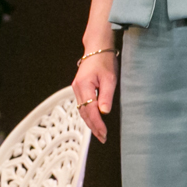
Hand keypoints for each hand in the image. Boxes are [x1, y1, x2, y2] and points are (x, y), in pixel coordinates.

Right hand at [72, 0, 119, 142]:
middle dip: (93, 127)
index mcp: (84, 86)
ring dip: (90, 123)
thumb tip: (104, 112)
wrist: (97, 48)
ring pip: (81, 110)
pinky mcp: (79, 88)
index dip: (97, 125)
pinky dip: (87, 115)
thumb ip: (106, 96)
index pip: (90, 111)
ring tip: (99, 133)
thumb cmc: (105, 61)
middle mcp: (77, 89)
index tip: (104, 134)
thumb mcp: (110, 79)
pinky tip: (94, 121)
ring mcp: (76, 89)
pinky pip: (82, 105)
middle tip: (103, 138)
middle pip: (83, 113)